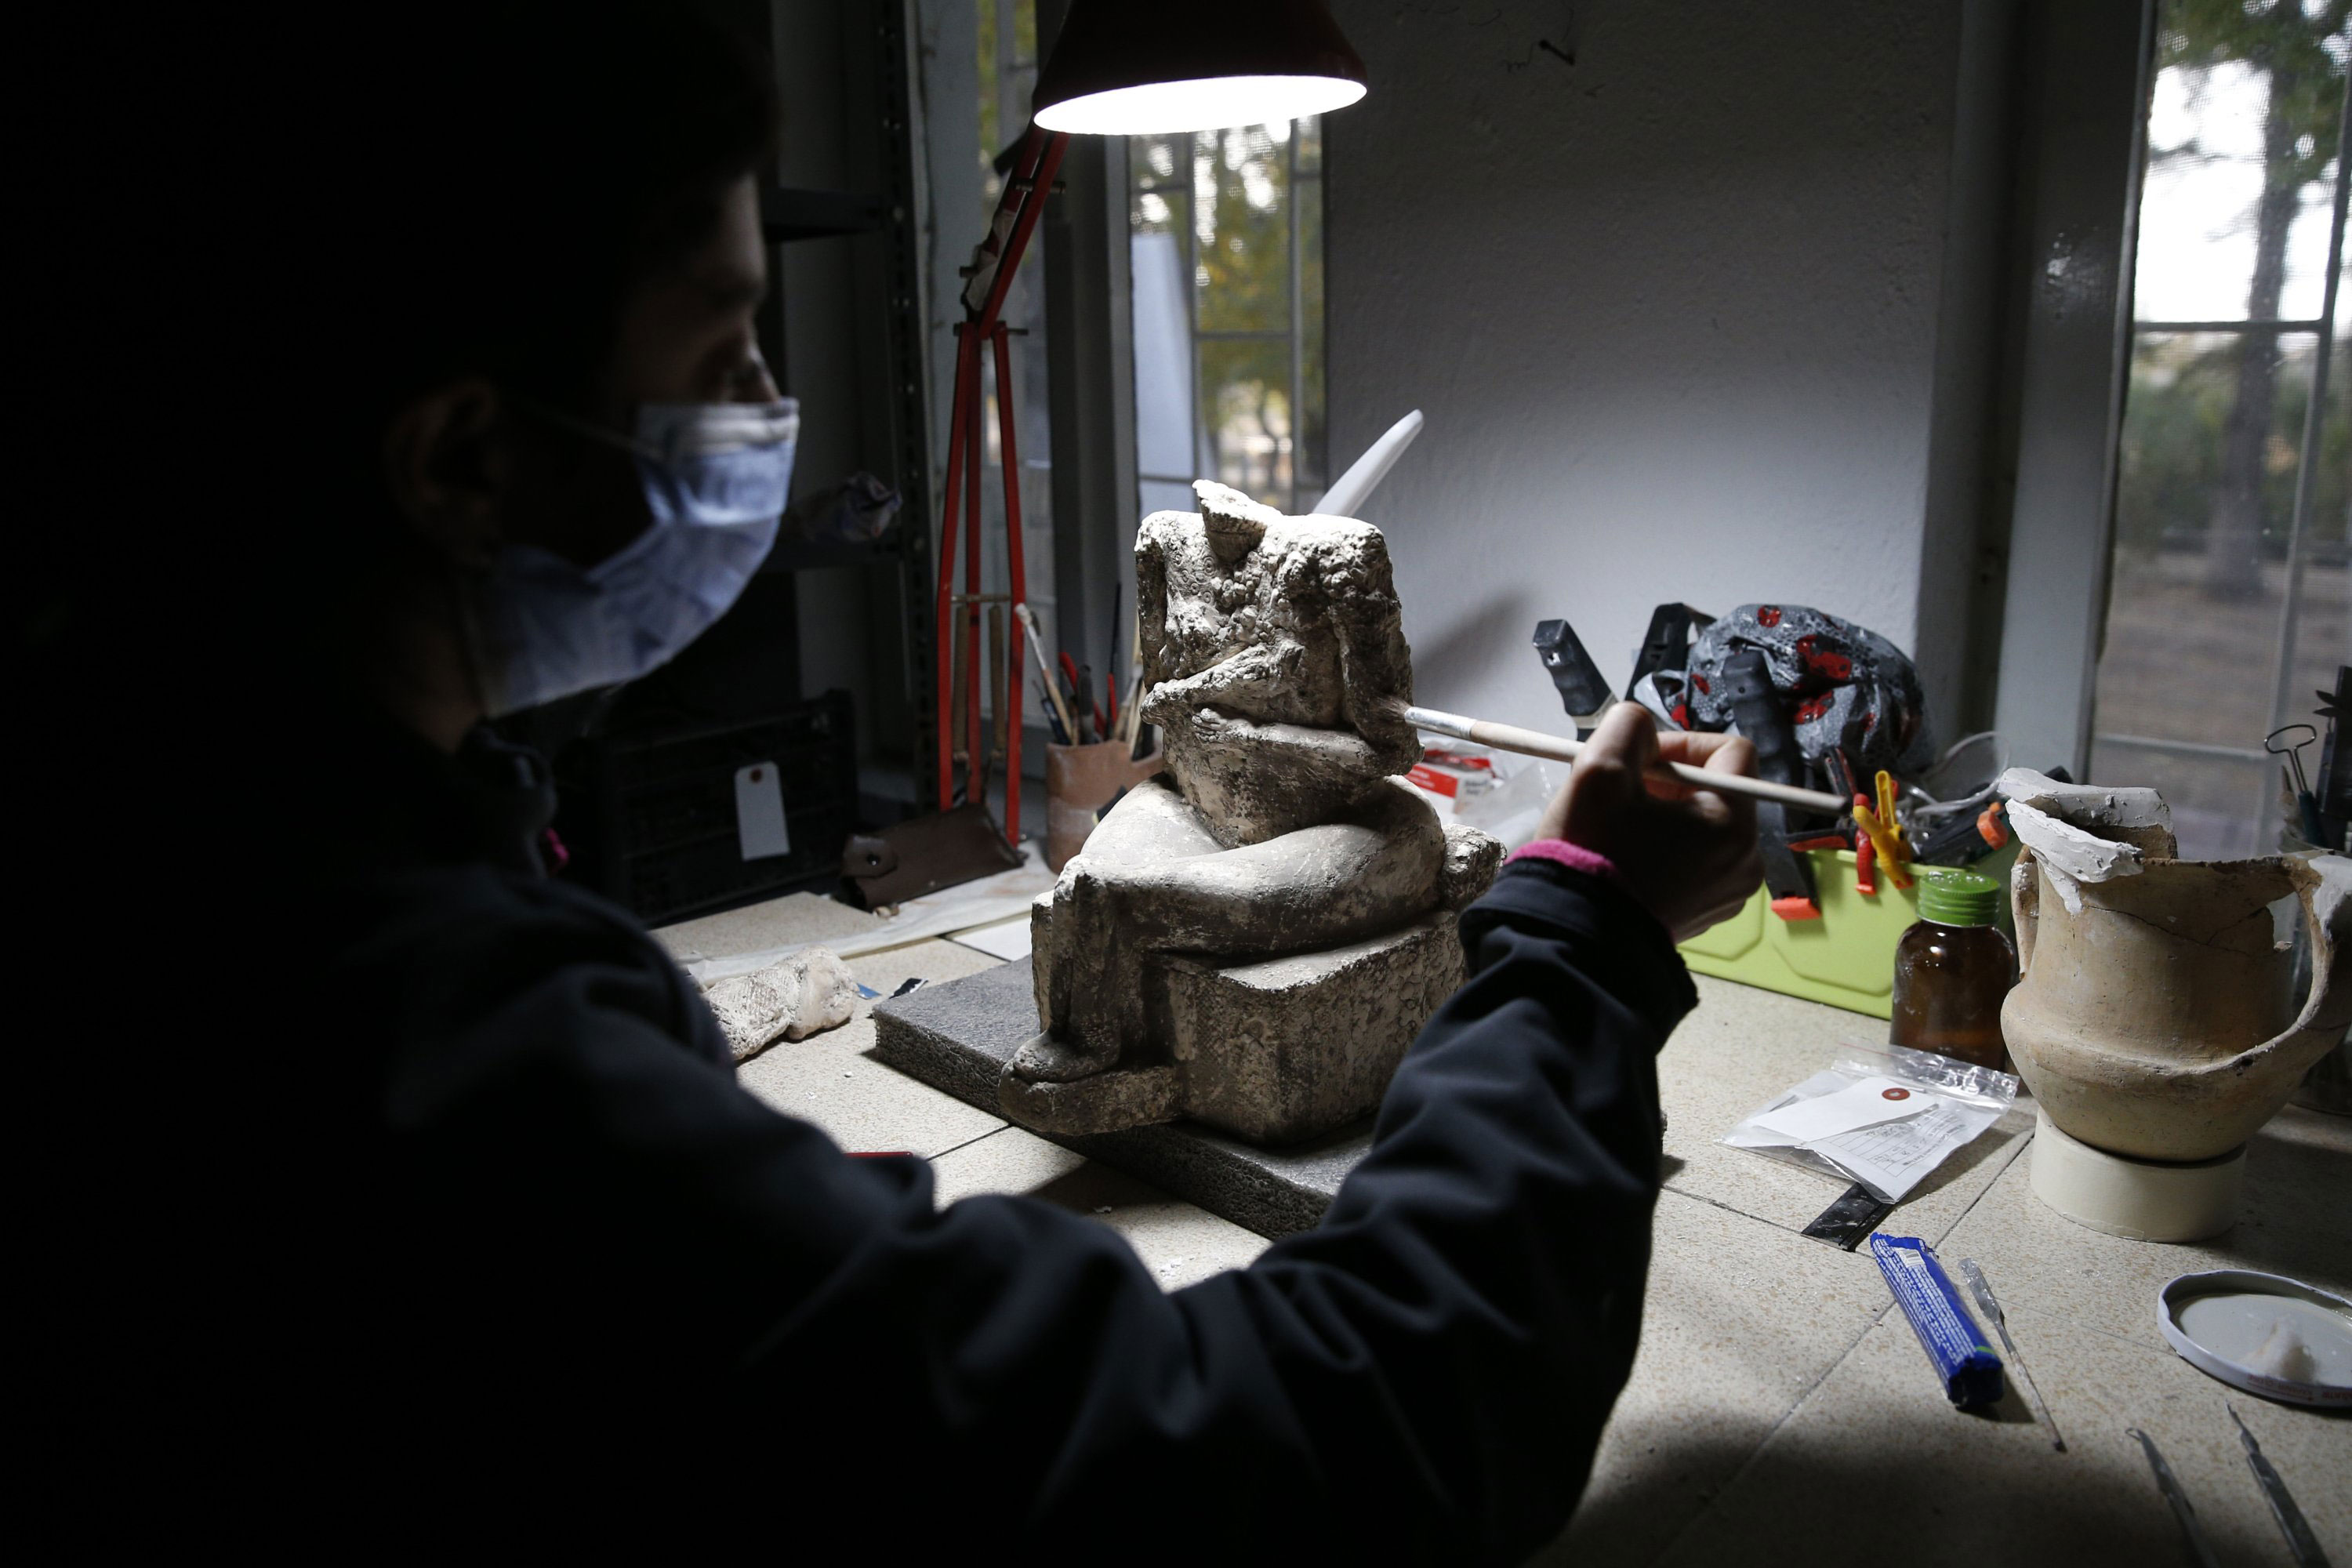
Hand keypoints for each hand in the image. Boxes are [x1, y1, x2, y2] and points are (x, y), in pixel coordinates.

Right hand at [1534, 703, 1761, 942]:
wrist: (1573, 939)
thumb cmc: (1592, 854)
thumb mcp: (1598, 769)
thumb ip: (1628, 727)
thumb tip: (1642, 730)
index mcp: (1733, 823)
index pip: (1732, 750)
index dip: (1683, 742)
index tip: (1638, 758)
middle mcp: (1746, 860)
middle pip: (1718, 791)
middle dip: (1670, 781)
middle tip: (1622, 792)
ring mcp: (1729, 893)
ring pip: (1706, 828)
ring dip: (1667, 815)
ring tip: (1620, 827)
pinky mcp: (1706, 915)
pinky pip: (1697, 863)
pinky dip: (1667, 850)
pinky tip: (1628, 859)